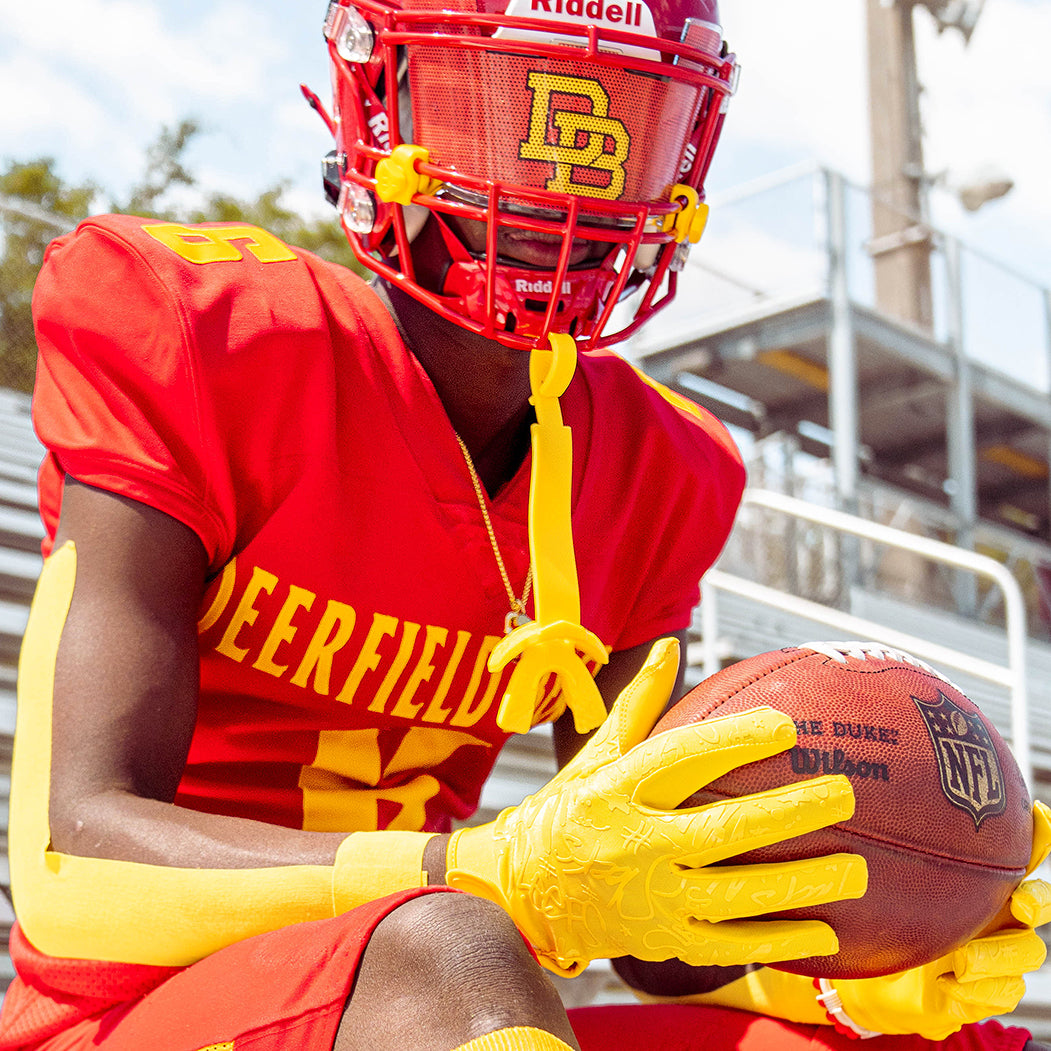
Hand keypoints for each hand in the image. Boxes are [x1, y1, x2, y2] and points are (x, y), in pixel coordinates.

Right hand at [446, 638, 866, 975]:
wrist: (521, 894)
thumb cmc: (567, 811)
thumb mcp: (594, 756)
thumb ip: (639, 706)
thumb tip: (670, 647)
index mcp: (614, 790)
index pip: (681, 759)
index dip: (735, 742)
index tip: (788, 725)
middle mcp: (631, 844)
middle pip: (721, 831)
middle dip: (788, 814)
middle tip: (845, 794)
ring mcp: (648, 899)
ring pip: (735, 896)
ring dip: (799, 885)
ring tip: (857, 868)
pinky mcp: (660, 941)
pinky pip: (727, 946)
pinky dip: (778, 941)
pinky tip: (827, 933)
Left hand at [829, 801, 1050, 1039]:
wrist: (880, 982)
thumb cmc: (890, 922)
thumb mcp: (889, 886)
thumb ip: (896, 856)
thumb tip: (877, 810)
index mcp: (978, 883)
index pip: (1018, 855)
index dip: (1039, 835)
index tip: (1037, 814)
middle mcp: (996, 914)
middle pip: (1041, 902)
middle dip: (1038, 900)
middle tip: (1020, 903)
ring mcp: (997, 954)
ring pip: (1028, 951)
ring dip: (996, 956)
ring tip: (960, 960)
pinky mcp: (989, 991)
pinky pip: (1004, 993)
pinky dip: (977, 992)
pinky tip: (947, 986)